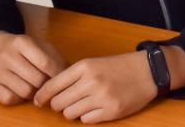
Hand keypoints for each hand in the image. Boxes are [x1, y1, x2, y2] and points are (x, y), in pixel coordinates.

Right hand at [0, 31, 65, 105]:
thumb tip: (67, 74)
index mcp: (22, 42)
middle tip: (46, 82)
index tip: (61, 78)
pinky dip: (18, 98)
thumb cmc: (23, 50)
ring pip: (25, 91)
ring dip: (33, 92)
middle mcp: (7, 55)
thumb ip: (55, 57)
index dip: (57, 74)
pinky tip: (19, 89)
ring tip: (33, 85)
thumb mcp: (40, 45)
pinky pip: (11, 99)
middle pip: (37, 79)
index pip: (45, 63)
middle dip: (45, 83)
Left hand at [34, 47, 184, 123]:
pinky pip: (86, 120)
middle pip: (58, 103)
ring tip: (82, 104)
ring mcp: (101, 98)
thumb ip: (73, 75)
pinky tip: (94, 108)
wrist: (147, 71)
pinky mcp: (110, 111)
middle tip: (64, 102)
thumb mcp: (94, 63)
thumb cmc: (119, 66)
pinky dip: (86, 117)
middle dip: (58, 105)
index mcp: (84, 67)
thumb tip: (49, 91)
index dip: (41, 95)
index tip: (37, 100)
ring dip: (72, 111)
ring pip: (70, 114)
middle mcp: (91, 82)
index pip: (52, 85)